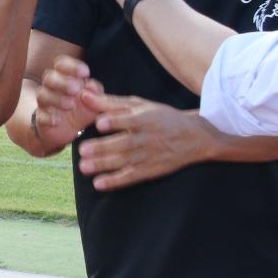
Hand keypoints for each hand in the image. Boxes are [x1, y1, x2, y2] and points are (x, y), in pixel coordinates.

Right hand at [31, 54, 105, 151]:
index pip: (61, 64)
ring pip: (43, 95)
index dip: (71, 66)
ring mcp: (45, 103)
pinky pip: (40, 116)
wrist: (69, 128)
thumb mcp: (95, 99)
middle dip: (62, 82)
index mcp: (64, 76)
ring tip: (70, 105)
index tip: (85, 73)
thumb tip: (92, 85)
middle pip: (49, 77)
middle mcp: (51, 87)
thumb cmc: (82, 107)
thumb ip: (96, 91)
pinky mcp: (41, 119)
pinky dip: (47, 118)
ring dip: (56, 99)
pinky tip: (56, 121)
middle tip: (76, 89)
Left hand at [75, 94, 210, 189]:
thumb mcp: (139, 105)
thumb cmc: (161, 117)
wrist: (194, 138)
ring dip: (103, 165)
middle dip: (103, 148)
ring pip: (124, 161)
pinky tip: (98, 184)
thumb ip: (110, 102)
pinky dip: (115, 181)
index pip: (130, 120)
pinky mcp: (149, 171)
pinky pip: (130, 177)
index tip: (100, 123)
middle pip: (124, 144)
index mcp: (145, 119)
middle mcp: (147, 138)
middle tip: (83, 149)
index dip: (115, 122)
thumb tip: (84, 94)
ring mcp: (148, 156)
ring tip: (84, 167)